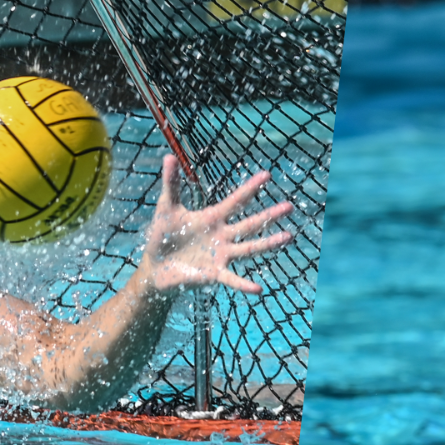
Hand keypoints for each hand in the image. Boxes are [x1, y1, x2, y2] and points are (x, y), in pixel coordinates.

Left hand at [141, 155, 293, 294]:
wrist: (155, 267)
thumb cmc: (163, 236)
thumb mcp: (167, 208)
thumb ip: (172, 184)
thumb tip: (169, 156)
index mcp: (213, 218)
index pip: (236, 201)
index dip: (250, 188)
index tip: (267, 175)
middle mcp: (223, 236)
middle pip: (250, 224)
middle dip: (270, 215)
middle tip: (289, 206)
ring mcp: (221, 255)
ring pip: (249, 249)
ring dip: (268, 243)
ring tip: (288, 237)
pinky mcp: (214, 274)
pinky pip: (232, 279)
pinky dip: (244, 285)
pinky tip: (258, 288)